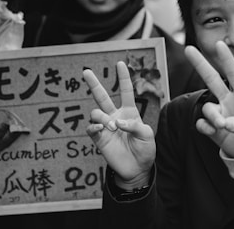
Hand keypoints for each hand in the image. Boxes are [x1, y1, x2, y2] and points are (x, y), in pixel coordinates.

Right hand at [84, 62, 154, 189]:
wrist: (137, 169)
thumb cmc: (145, 149)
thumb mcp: (147, 135)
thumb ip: (135, 126)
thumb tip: (117, 122)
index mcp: (129, 112)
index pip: (125, 91)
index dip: (123, 77)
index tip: (120, 63)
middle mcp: (115, 116)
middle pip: (102, 96)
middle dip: (94, 84)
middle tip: (86, 71)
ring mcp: (106, 127)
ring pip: (96, 113)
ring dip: (103, 117)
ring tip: (112, 127)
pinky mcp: (99, 139)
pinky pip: (91, 128)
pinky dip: (95, 126)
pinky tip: (101, 129)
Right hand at [185, 42, 233, 157]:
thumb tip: (225, 123)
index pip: (233, 73)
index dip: (226, 58)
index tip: (219, 43)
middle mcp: (229, 101)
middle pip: (211, 79)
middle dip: (200, 64)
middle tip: (188, 49)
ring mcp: (220, 114)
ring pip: (207, 108)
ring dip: (212, 115)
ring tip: (222, 126)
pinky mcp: (213, 130)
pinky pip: (202, 124)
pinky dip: (205, 127)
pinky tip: (212, 131)